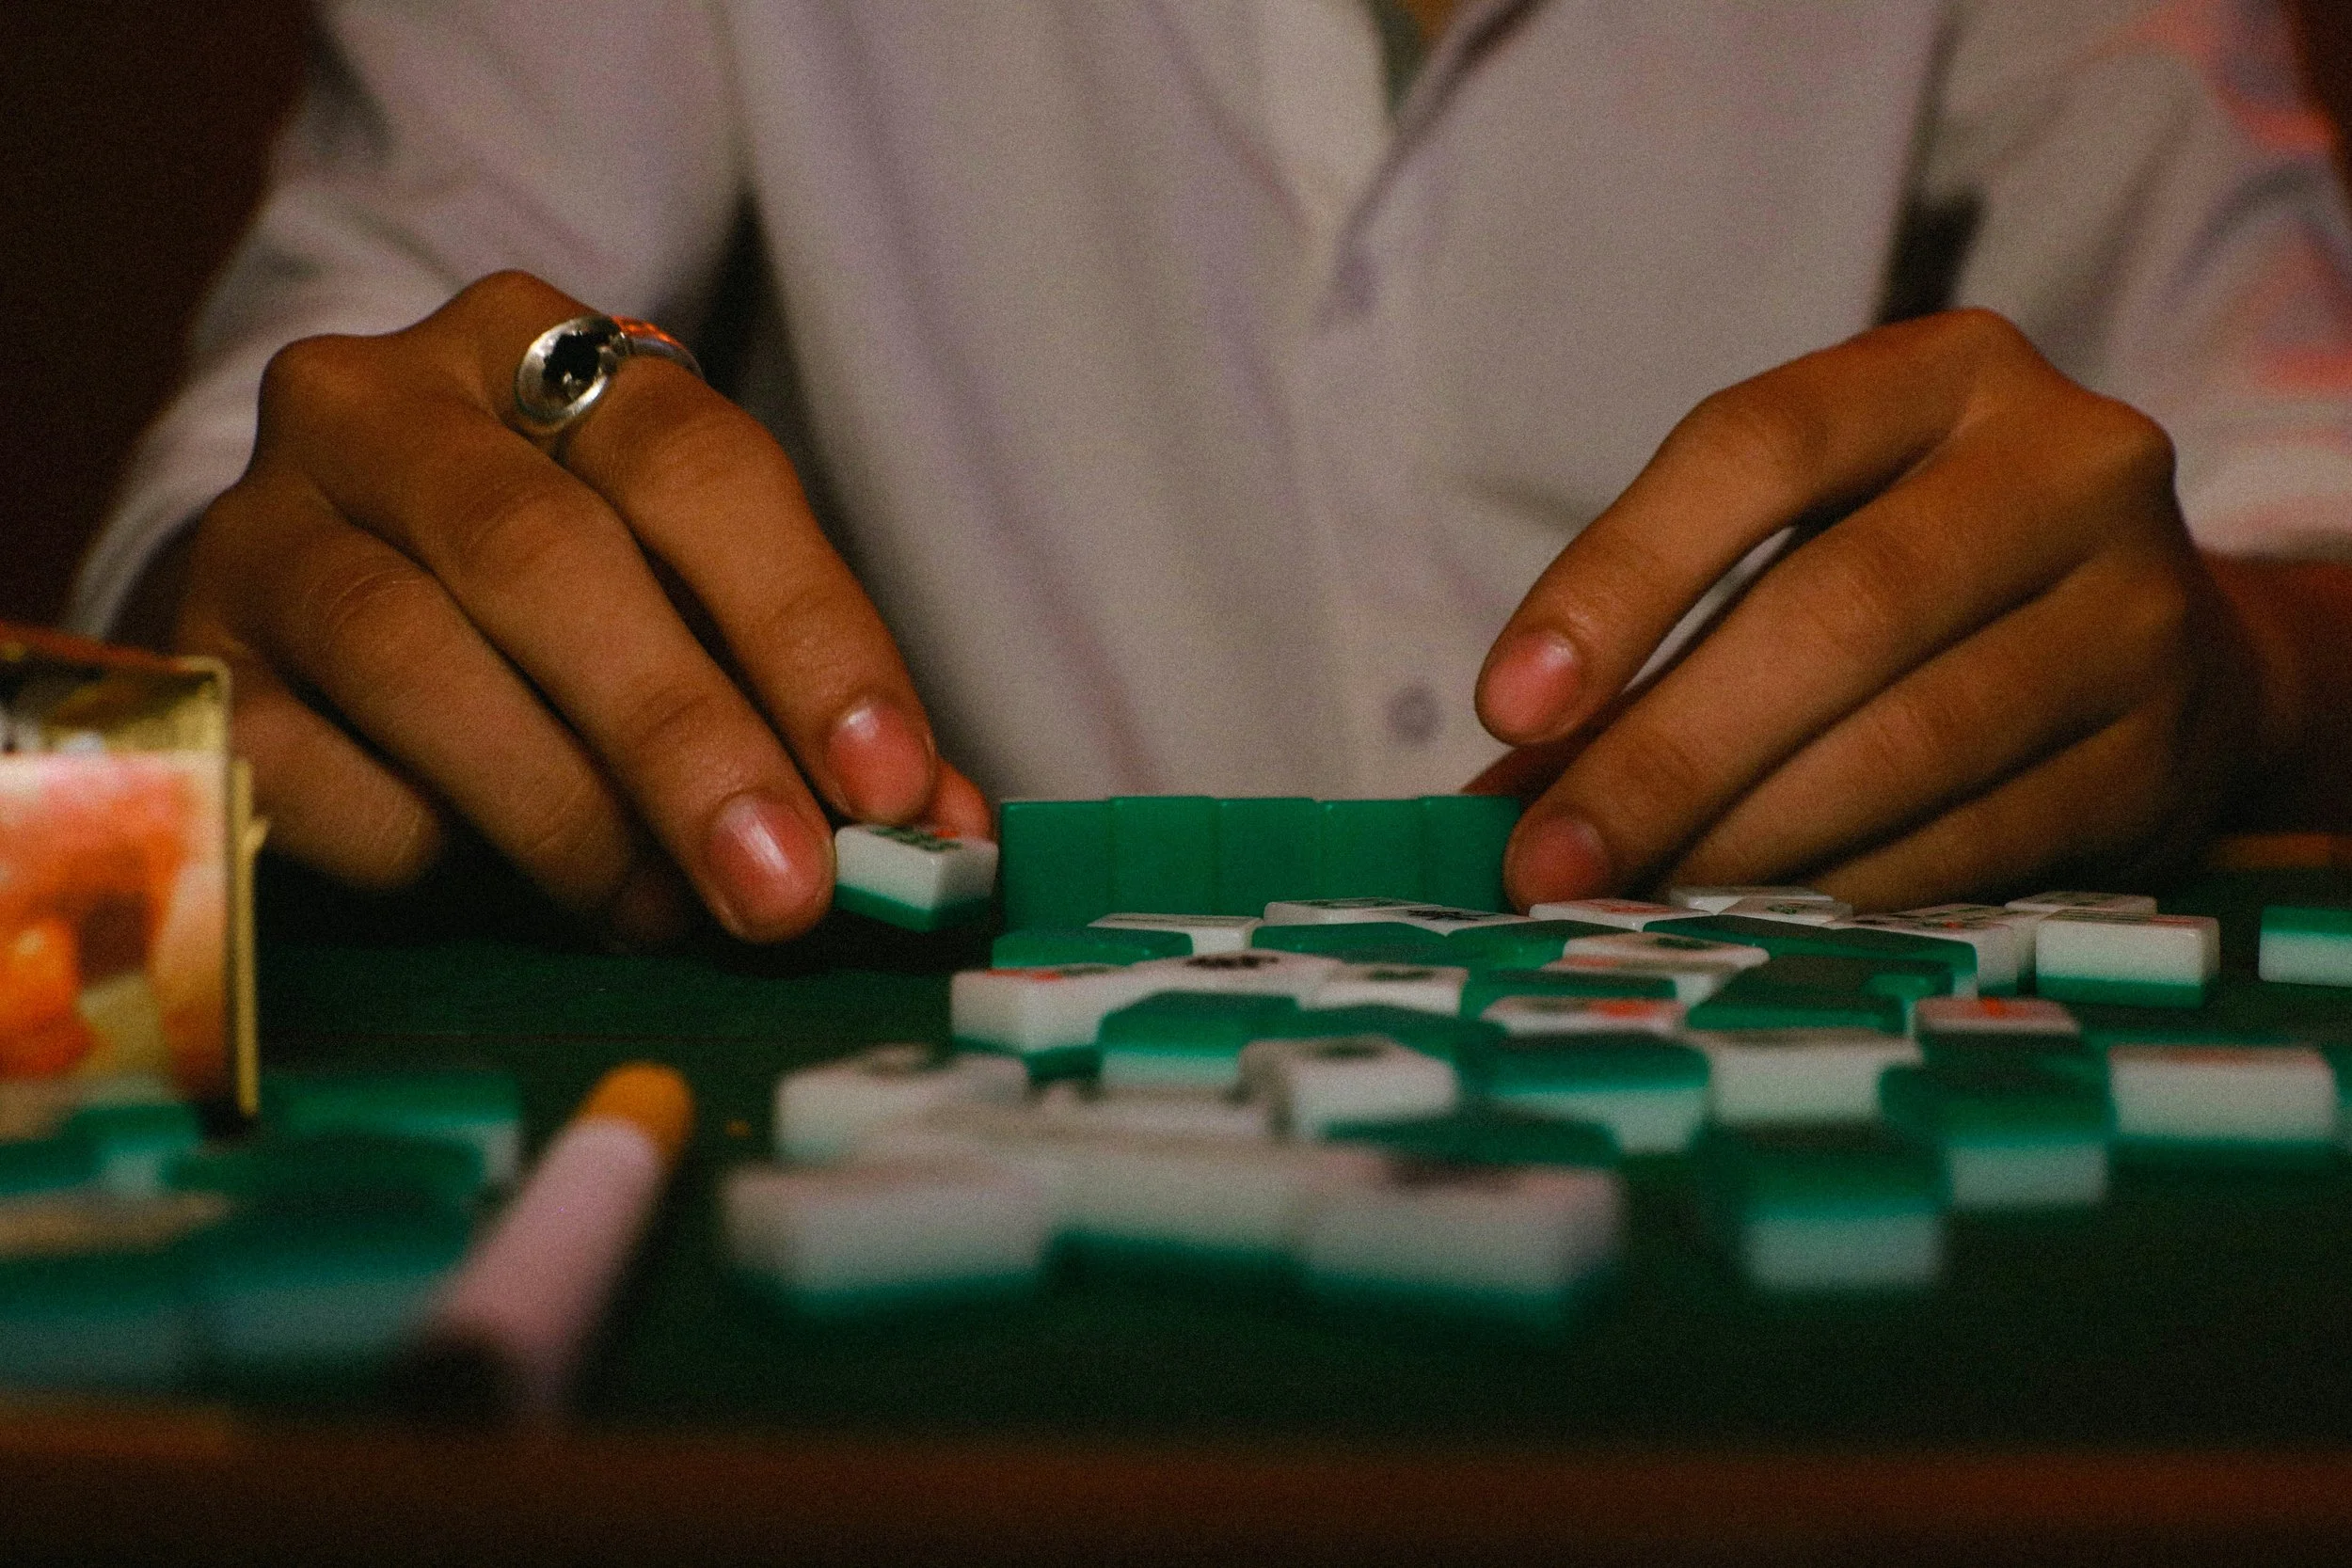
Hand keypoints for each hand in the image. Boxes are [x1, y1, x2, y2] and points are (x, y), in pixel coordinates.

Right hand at [174, 271, 989, 944]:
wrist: (301, 617)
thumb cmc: (542, 617)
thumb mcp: (684, 611)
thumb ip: (801, 703)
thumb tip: (941, 836)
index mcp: (536, 350)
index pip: (694, 463)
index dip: (806, 627)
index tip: (889, 785)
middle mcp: (377, 404)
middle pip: (544, 555)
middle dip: (686, 738)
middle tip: (786, 889)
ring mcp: (261, 526)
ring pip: (412, 654)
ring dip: (567, 812)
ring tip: (665, 913)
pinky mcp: (188, 662)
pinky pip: (309, 767)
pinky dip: (425, 845)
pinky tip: (491, 883)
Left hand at [1471, 309, 2261, 910]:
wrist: (2163, 638)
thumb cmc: (1920, 579)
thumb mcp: (1799, 545)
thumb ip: (1658, 643)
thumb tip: (1500, 801)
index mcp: (1942, 372)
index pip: (1755, 447)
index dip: (1618, 581)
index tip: (1509, 710)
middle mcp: (2065, 462)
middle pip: (1838, 612)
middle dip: (1669, 755)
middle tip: (1551, 862)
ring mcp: (2138, 605)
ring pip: (1912, 739)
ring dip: (1749, 839)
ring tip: (1637, 897)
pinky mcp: (2164, 746)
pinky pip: (1981, 836)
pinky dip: (1848, 887)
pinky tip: (1759, 917)